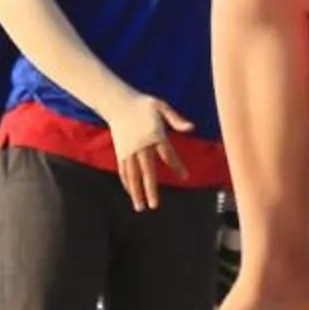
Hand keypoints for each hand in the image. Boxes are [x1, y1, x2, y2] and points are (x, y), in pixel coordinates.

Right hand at [106, 91, 194, 211]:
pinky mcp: (120, 151)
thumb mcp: (161, 106)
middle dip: (150, 189)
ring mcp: (128, 150)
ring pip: (132, 175)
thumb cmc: (142, 104)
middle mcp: (141, 146)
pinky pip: (123, 170)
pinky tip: (131, 193)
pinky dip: (127, 183)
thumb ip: (176, 119)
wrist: (117, 102)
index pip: (168, 154)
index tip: (185, 176)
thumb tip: (191, 127)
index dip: (177, 166)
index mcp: (154, 135)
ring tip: (140, 207)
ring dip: (136, 192)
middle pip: (146, 171)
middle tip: (154, 205)